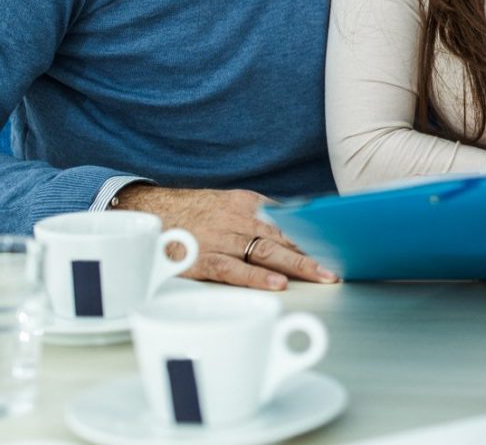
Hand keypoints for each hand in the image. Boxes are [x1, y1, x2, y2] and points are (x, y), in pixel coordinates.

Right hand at [111, 184, 339, 290]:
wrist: (148, 210)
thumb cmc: (195, 212)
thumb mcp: (229, 204)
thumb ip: (260, 215)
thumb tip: (296, 225)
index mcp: (247, 203)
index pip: (288, 220)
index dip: (314, 235)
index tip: (338, 246)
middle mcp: (238, 218)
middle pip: (283, 236)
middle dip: (313, 253)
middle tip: (337, 267)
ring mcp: (220, 239)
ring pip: (265, 251)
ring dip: (296, 264)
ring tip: (320, 276)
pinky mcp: (202, 259)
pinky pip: (233, 269)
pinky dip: (255, 277)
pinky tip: (276, 284)